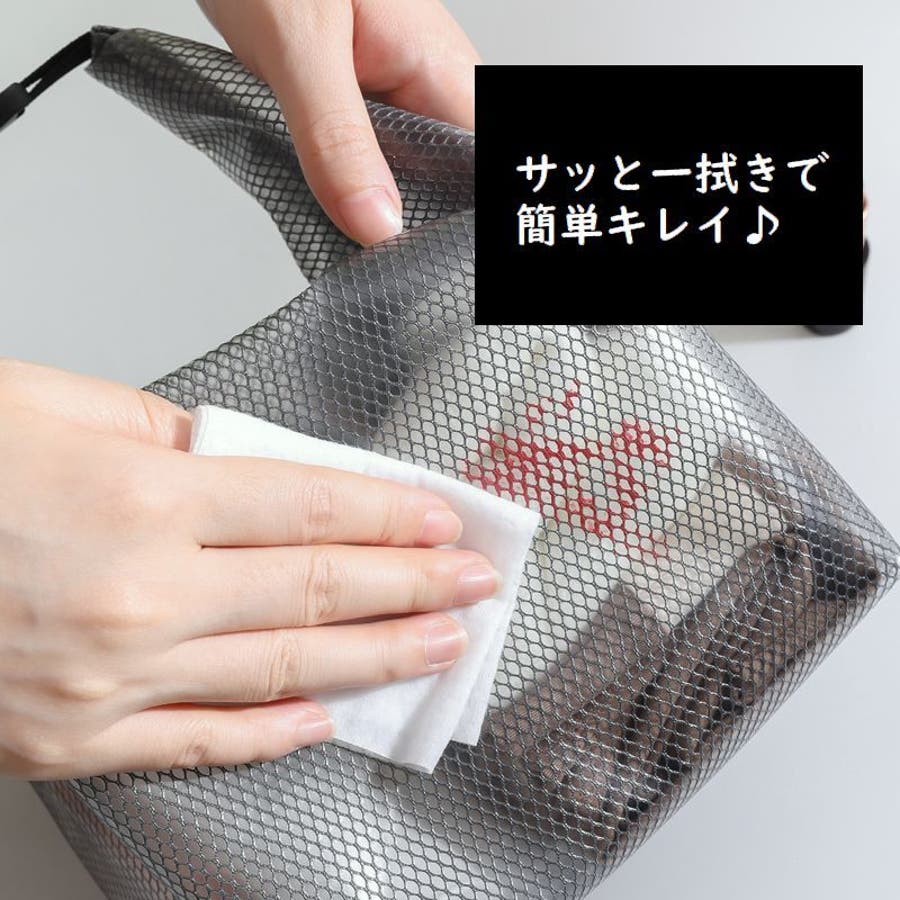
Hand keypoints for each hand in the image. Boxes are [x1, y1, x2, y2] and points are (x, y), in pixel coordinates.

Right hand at [0, 359, 497, 778]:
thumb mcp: (53, 406)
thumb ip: (166, 431)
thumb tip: (250, 455)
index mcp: (140, 496)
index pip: (311, 502)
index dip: (392, 511)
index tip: (446, 518)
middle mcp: (140, 593)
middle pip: (317, 587)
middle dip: (413, 585)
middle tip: (477, 584)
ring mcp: (110, 677)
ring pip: (282, 669)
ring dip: (377, 657)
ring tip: (442, 648)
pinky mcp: (73, 738)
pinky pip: (199, 740)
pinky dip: (273, 732)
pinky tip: (329, 719)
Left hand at [198, 0, 478, 244]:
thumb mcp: (300, 48)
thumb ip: (337, 138)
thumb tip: (376, 223)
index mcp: (443, 71)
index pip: (481, 175)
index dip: (459, 228)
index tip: (424, 265)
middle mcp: (432, 87)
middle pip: (449, 187)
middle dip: (414, 229)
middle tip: (377, 264)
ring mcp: (399, 96)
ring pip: (408, 179)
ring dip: (376, 210)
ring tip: (353, 242)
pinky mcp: (365, 103)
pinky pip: (373, 161)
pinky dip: (349, 187)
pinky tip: (331, 205)